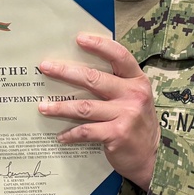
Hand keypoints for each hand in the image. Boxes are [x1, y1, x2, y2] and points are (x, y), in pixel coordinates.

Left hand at [38, 33, 158, 190]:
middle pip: (94, 79)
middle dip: (66, 72)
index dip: (99, 45)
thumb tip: (77, 70)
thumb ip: (114, 83)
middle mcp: (133, 95)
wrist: (150, 156)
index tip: (79, 38)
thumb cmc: (136, 122)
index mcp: (137, 80)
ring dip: (60, 107)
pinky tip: (60, 135)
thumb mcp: (133, 97)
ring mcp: (126, 115)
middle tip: (45, 67)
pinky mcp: (117, 134)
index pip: (119, 55)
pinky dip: (70, 134)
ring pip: (84, 107)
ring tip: (43, 106)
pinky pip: (86, 131)